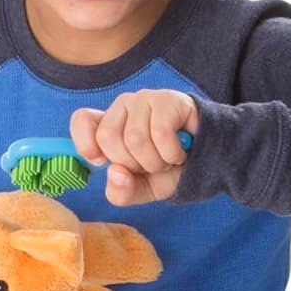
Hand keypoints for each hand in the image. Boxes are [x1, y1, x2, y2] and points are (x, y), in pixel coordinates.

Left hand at [70, 89, 198, 205]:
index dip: (86, 143)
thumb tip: (115, 173)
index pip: (82, 120)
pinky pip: (160, 133)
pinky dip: (171, 153)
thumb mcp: (140, 190)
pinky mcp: (167, 99)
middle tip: (149, 164)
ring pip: (134, 138)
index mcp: (108, 124)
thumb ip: (121, 191)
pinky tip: (180, 151)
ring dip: (155, 161)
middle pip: (107, 138)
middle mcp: (122, 107)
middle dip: (131, 163)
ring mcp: (144, 99)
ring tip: (167, 158)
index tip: (102, 162)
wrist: (208, 161)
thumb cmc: (168, 171)